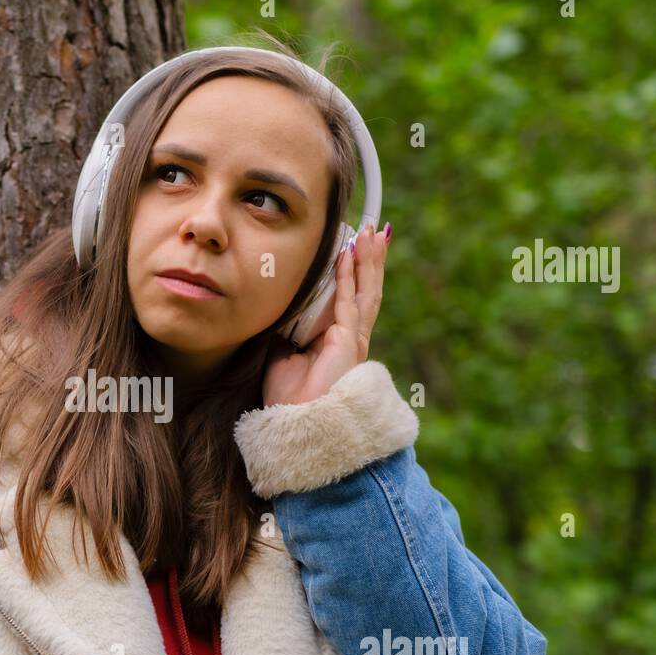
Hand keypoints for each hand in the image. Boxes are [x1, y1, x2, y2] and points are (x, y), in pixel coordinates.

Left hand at [263, 220, 389, 406]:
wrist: (295, 425)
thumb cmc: (289, 398)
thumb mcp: (283, 355)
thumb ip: (287, 330)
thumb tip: (279, 307)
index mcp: (338, 340)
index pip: (352, 297)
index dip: (356, 271)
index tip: (357, 244)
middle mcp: (351, 338)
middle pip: (366, 289)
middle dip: (371, 258)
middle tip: (376, 229)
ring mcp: (353, 340)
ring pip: (365, 291)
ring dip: (369, 260)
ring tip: (375, 233)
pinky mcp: (347, 343)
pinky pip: (348, 303)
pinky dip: (347, 277)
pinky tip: (346, 255)